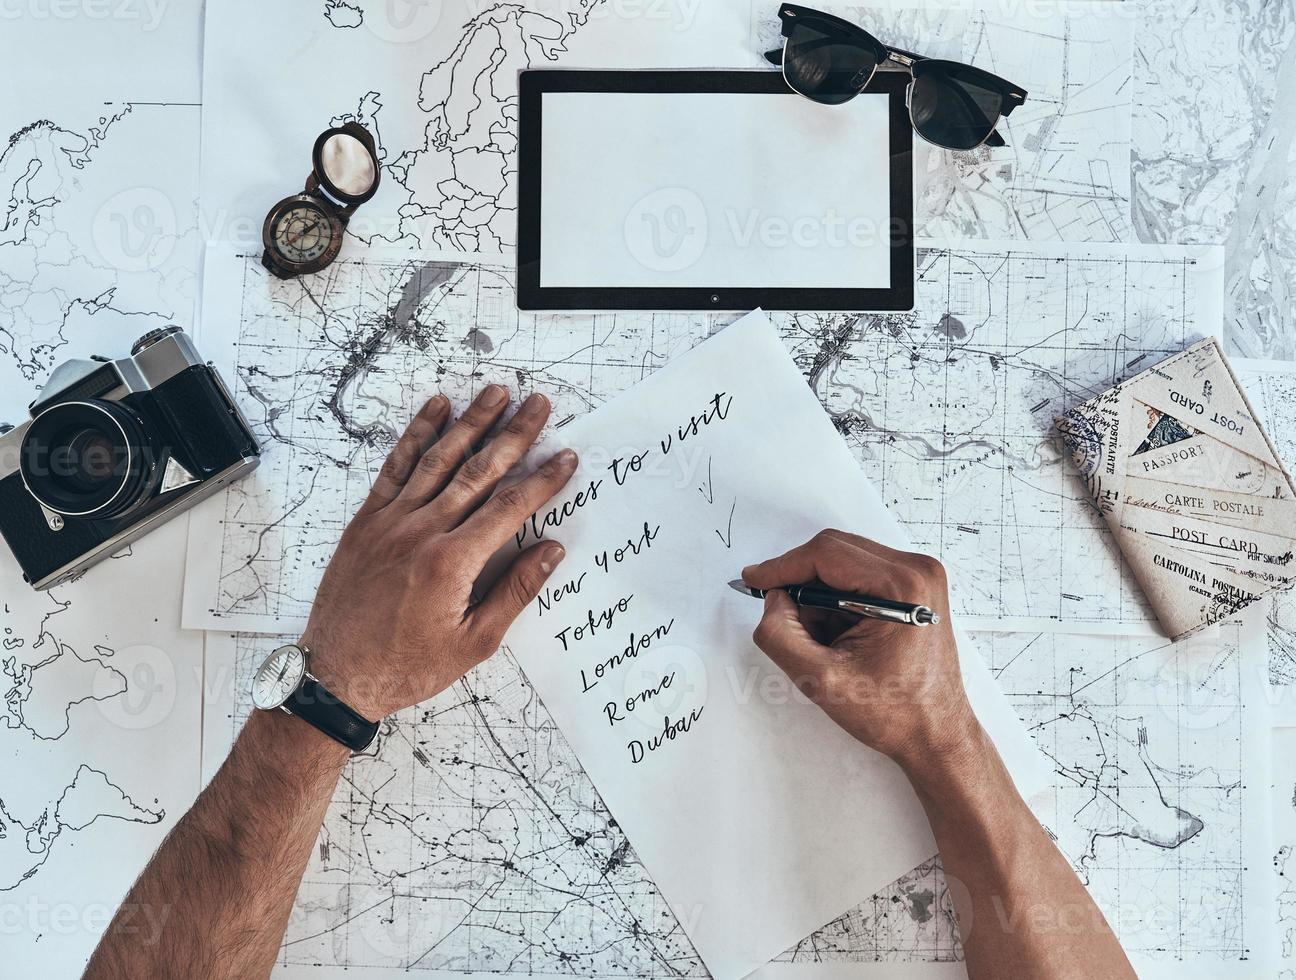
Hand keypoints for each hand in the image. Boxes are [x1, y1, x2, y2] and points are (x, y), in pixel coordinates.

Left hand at [301, 385, 576, 719]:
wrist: (335, 676)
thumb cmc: (406, 667)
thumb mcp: (474, 642)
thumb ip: (514, 592)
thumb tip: (551, 552)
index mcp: (452, 563)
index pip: (509, 508)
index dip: (542, 480)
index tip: (565, 457)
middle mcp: (421, 532)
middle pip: (478, 472)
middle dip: (513, 435)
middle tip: (538, 404)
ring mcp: (390, 522)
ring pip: (438, 460)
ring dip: (470, 423)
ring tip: (495, 393)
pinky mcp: (366, 522)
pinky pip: (395, 468)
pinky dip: (416, 436)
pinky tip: (435, 409)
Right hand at [742, 529, 979, 769]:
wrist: (936, 733)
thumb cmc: (895, 712)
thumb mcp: (820, 679)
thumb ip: (780, 634)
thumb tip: (773, 599)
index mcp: (902, 586)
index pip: (826, 554)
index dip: (782, 566)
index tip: (753, 580)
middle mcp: (917, 570)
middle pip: (834, 552)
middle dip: (801, 584)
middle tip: (782, 618)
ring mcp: (920, 577)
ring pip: (844, 564)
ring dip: (820, 596)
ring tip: (823, 641)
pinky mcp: (915, 588)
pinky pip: (860, 577)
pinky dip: (838, 601)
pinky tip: (841, 638)